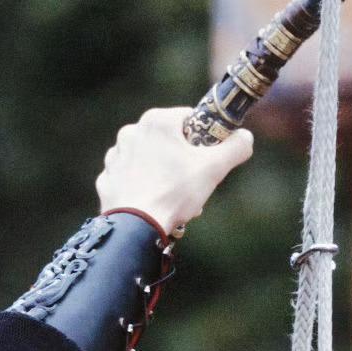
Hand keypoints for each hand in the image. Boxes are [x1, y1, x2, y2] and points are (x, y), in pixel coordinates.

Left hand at [96, 106, 253, 236]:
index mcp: (156, 120)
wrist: (136, 229)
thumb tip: (245, 138)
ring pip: (148, 161)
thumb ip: (235, 147)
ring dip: (162, 176)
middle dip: (181, 163)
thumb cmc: (174, 193)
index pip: (189, 120)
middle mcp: (131, 132)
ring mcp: (115, 157)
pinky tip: (150, 204)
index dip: (202, 140)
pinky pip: (130, 180)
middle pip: (167, 142)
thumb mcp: (214, 168)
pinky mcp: (106, 180)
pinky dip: (141, 190)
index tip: (205, 161)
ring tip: (171, 200)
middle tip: (189, 187)